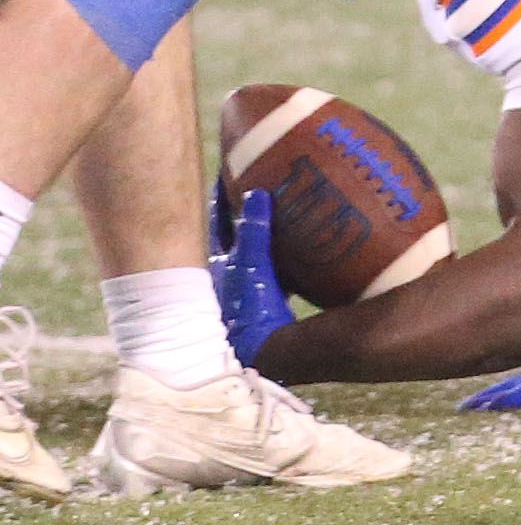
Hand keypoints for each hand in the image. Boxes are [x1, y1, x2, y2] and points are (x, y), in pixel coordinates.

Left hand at [208, 184, 292, 364]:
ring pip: (250, 253)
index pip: (217, 218)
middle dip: (242, 212)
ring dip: (262, 235)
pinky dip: (283, 257)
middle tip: (257, 184)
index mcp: (216, 262)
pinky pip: (272, 270)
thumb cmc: (249, 311)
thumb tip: (257, 193)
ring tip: (281, 214)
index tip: (229, 169)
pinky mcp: (262, 305)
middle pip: (231, 234)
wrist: (258, 355)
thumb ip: (255, 233)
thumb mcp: (251, 267)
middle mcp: (224, 275)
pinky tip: (301, 255)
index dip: (222, 194)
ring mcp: (242, 290)